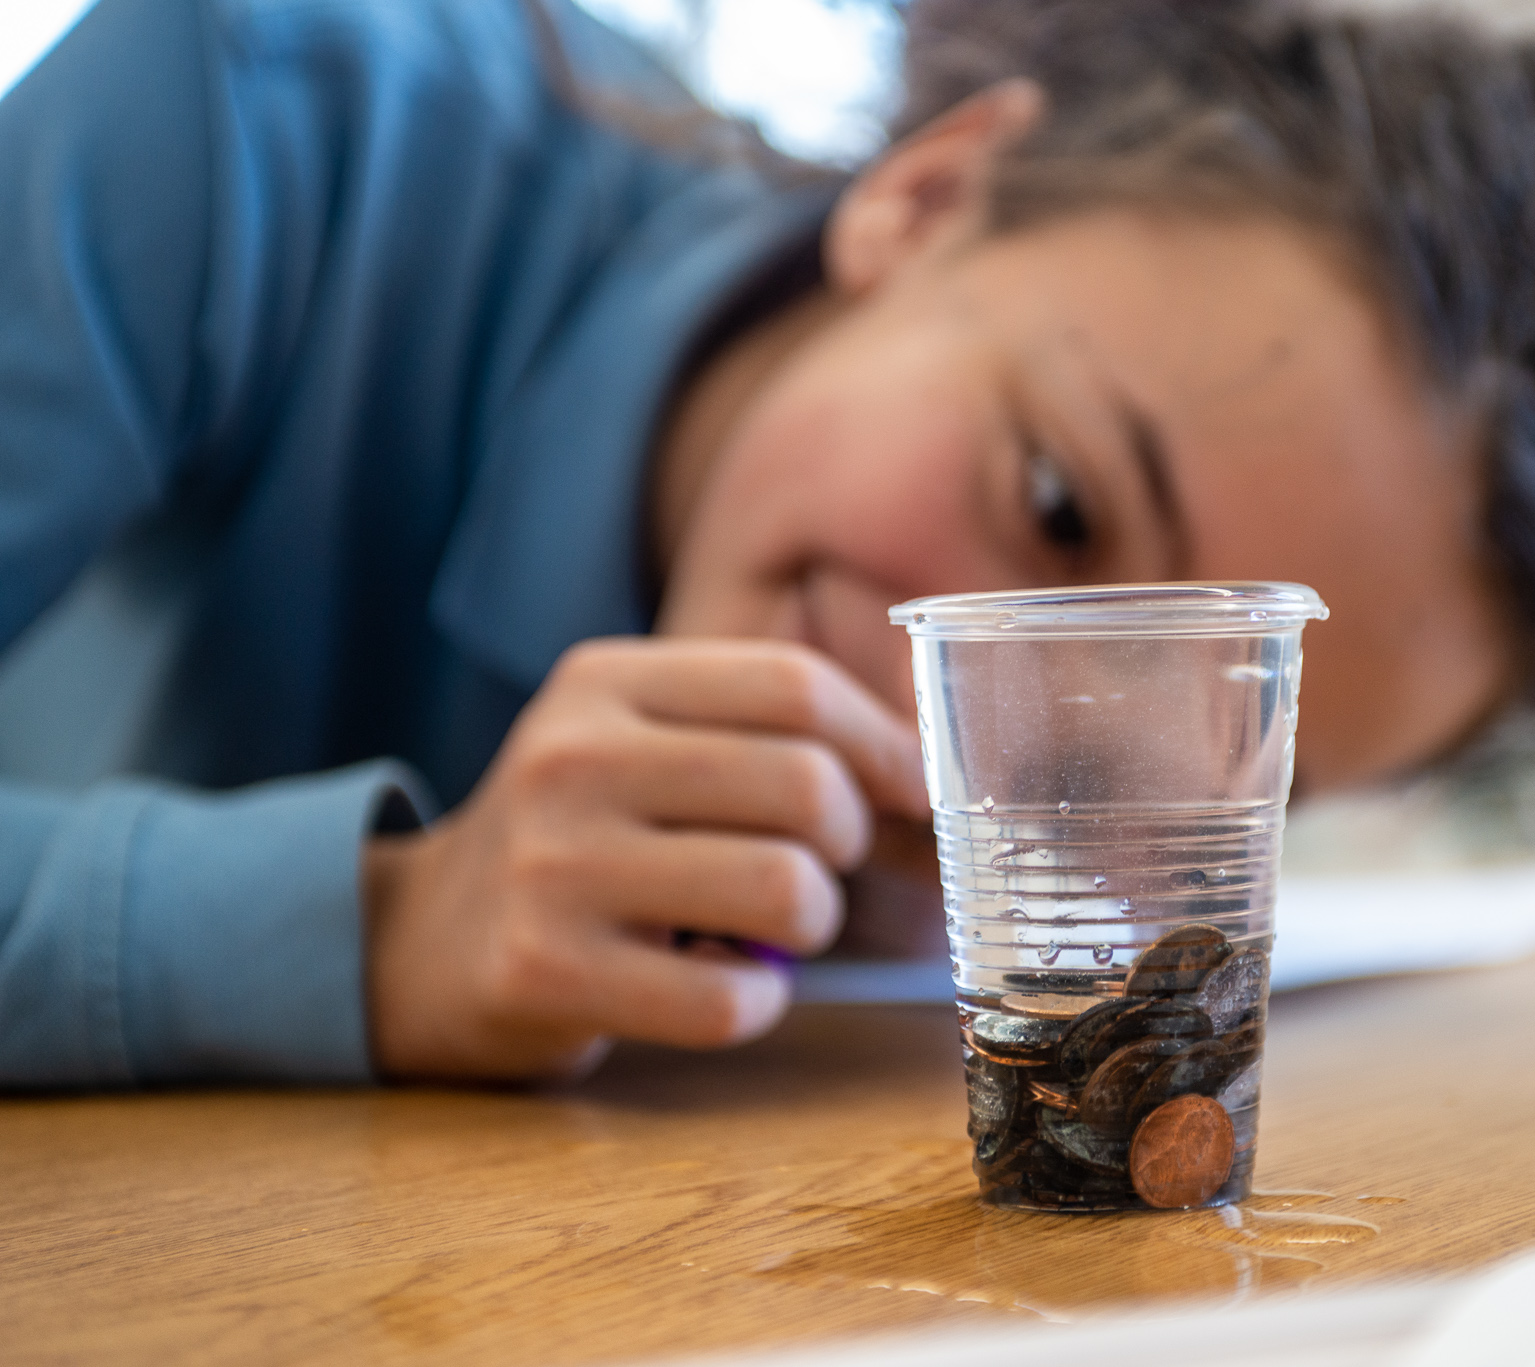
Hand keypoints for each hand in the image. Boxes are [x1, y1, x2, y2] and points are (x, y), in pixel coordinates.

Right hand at [360, 637, 928, 1080]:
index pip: (795, 685)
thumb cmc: (579, 839)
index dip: (884, 745)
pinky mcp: (545, 972)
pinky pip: (731, 1001)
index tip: (914, 794)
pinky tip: (721, 990)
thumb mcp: (645, 746)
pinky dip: (757, 1005)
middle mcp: (572, 758)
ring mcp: (552, 867)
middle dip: (852, 842)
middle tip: (822, 868)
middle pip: (808, 785)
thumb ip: (767, 735)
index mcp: (604, 681)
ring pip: (785, 891)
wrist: (416, 943)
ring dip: (811, 925)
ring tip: (768, 931)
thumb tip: (941, 766)